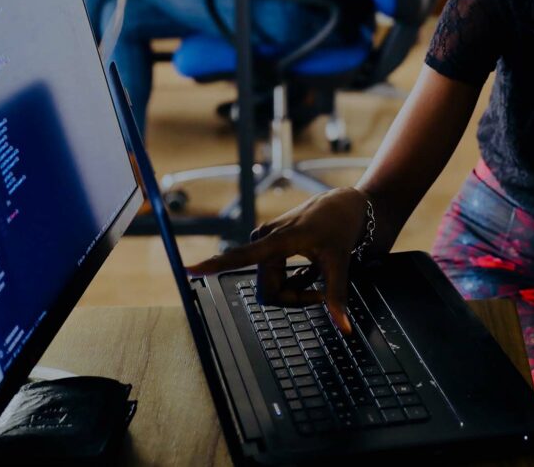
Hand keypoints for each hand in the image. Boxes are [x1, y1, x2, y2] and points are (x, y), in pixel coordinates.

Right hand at [186, 187, 371, 332]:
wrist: (344, 205)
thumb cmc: (340, 227)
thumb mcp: (340, 263)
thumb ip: (336, 296)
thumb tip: (344, 328)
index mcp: (278, 240)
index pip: (242, 256)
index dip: (215, 265)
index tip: (189, 269)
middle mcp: (265, 238)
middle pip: (268, 290)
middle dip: (293, 298)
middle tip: (319, 293)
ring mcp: (265, 241)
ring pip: (271, 286)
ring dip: (295, 289)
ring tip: (317, 274)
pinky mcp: (268, 243)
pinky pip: (274, 277)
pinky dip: (294, 280)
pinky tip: (310, 269)